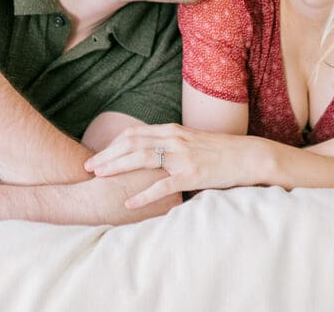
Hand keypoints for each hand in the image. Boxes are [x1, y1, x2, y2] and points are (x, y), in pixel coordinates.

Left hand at [84, 124, 255, 208]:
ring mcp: (181, 156)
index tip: (97, 154)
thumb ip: (169, 143)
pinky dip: (142, 194)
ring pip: (140, 159)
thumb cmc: (218, 151)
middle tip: (87, 166)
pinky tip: (128, 203)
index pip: (133, 134)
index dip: (112, 144)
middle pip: (130, 144)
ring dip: (116, 168)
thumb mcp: (190, 140)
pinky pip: (161, 186)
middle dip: (106, 155)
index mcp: (172, 130)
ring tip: (98, 177)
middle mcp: (173, 139)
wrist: (247, 156)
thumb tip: (148, 152)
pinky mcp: (190, 175)